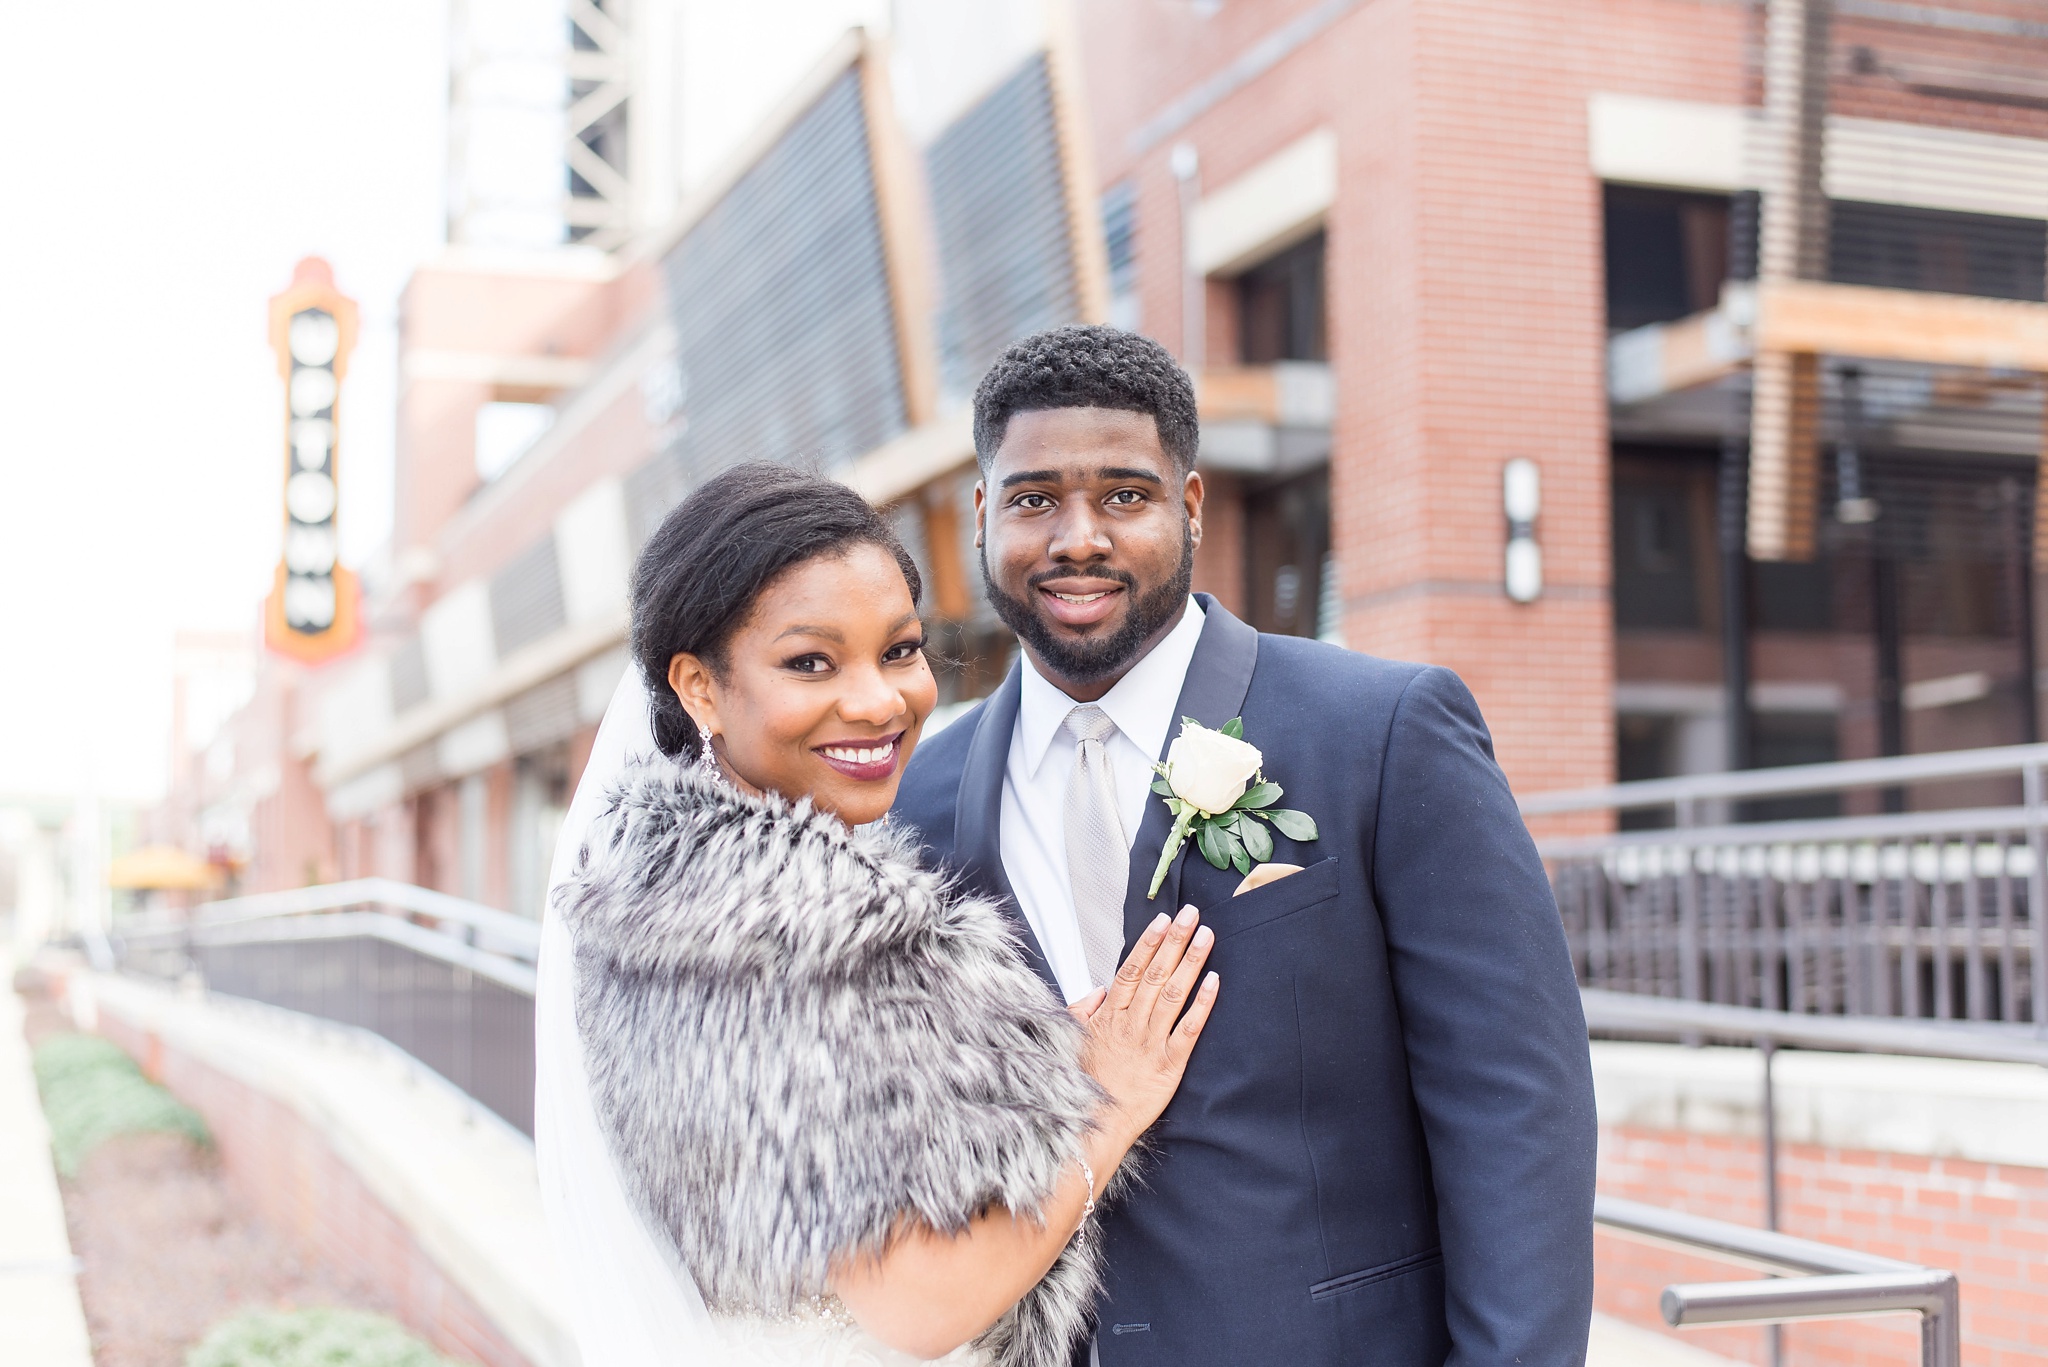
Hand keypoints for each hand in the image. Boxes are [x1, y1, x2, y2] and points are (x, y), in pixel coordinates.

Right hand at [1073, 906, 1218, 1146]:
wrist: (1095, 1125)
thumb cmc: (1085, 1083)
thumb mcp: (1071, 1041)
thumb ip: (1082, 1011)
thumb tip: (1099, 989)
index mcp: (1109, 1015)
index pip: (1131, 969)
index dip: (1149, 942)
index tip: (1164, 919)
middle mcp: (1132, 1023)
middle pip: (1156, 974)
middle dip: (1175, 941)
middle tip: (1193, 914)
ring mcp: (1151, 1042)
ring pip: (1174, 994)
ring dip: (1191, 963)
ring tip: (1207, 936)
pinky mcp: (1170, 1065)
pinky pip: (1189, 1030)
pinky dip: (1202, 1005)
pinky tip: (1215, 982)